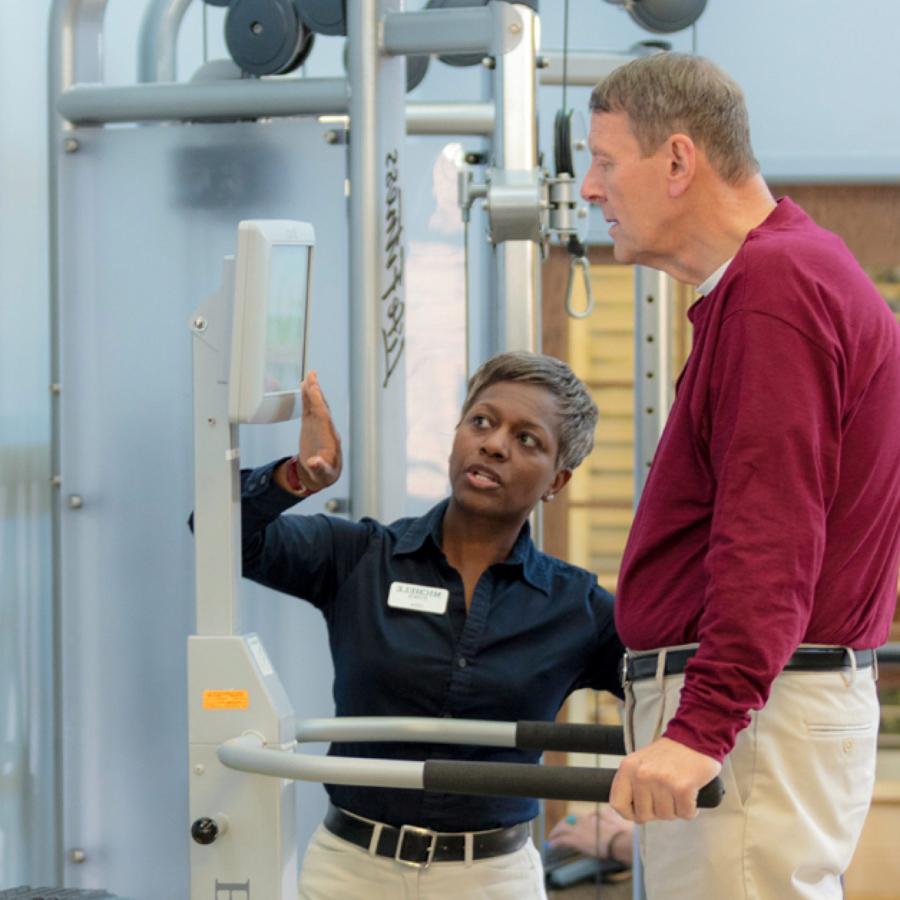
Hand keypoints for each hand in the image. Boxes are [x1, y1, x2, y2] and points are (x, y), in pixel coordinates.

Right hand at [276, 371, 341, 493]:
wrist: (322, 475)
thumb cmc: (323, 475)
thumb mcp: (322, 474)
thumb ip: (319, 467)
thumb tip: (314, 462)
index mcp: (330, 438)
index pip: (323, 417)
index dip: (318, 403)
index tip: (314, 390)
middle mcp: (326, 428)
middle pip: (322, 406)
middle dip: (317, 392)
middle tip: (312, 375)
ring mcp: (320, 426)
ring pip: (317, 405)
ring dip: (313, 391)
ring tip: (310, 376)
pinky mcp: (312, 427)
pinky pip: (310, 409)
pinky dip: (307, 398)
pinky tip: (305, 388)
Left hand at [548, 805, 632, 863]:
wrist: (618, 841)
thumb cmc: (620, 832)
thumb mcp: (614, 817)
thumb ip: (608, 813)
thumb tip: (609, 809)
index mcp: (591, 815)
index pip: (577, 817)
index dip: (572, 822)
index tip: (569, 825)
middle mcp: (582, 820)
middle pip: (567, 821)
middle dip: (561, 826)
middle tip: (556, 831)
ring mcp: (578, 830)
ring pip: (562, 829)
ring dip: (555, 833)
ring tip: (551, 838)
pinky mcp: (576, 840)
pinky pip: (561, 840)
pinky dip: (555, 842)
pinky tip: (551, 845)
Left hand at [610, 736, 720, 823]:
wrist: (694, 738)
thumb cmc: (668, 755)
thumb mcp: (640, 763)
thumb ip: (631, 783)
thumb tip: (631, 814)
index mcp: (628, 768)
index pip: (618, 804)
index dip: (630, 813)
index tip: (641, 811)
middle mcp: (642, 775)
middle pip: (644, 815)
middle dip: (656, 811)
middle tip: (665, 797)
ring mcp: (662, 781)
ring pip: (666, 816)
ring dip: (675, 809)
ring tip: (677, 792)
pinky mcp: (683, 788)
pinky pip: (685, 814)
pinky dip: (690, 810)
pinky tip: (690, 796)